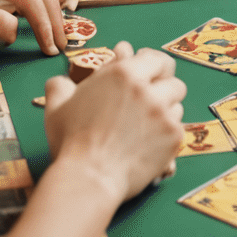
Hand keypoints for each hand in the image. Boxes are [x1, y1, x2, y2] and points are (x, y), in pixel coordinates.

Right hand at [45, 42, 186, 203]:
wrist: (90, 177)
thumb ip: (59, 87)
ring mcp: (164, 113)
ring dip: (166, 112)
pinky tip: (152, 141)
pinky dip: (167, 134)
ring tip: (150, 124)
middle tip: (152, 101)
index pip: (155, 59)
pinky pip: (179, 128)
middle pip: (172, 81)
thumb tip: (59, 81)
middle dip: (164, 89)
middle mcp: (149, 89)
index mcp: (124, 73)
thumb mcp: (57, 107)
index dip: (153, 66)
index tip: (149, 74)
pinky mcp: (173, 137)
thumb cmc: (72, 142)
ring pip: (177, 105)